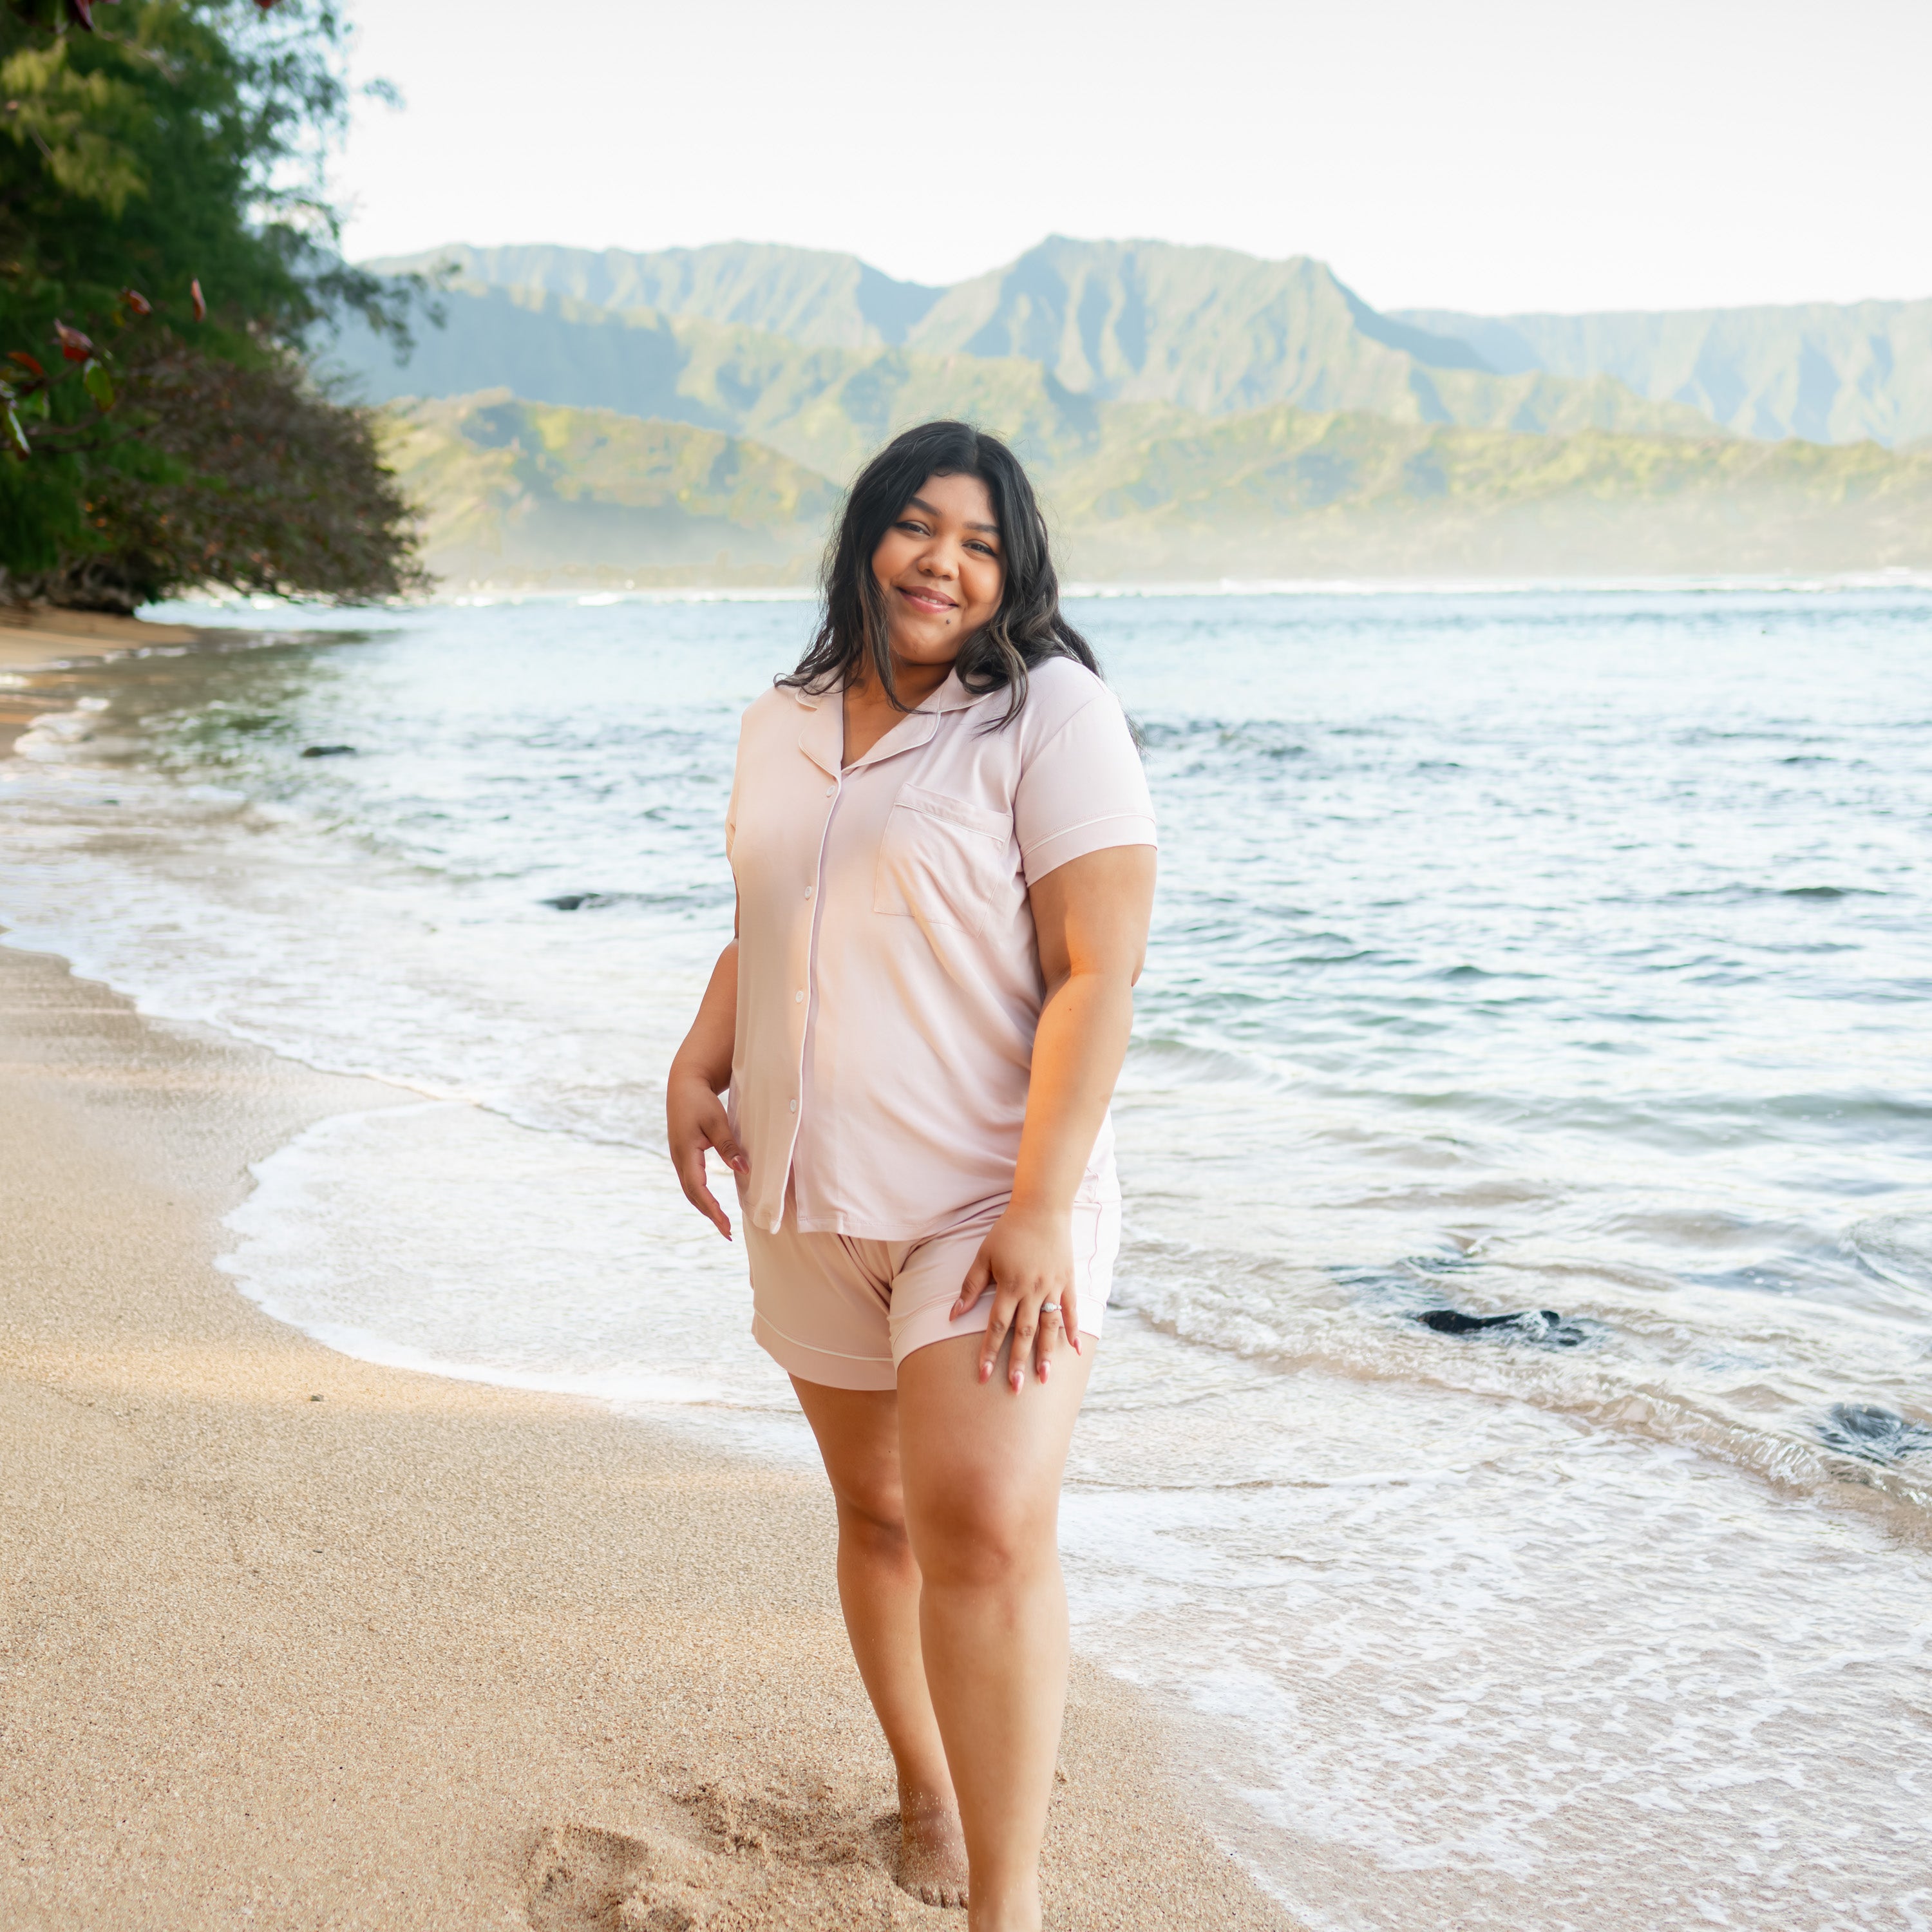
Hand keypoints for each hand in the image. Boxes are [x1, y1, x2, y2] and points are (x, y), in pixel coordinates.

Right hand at [667, 1069, 747, 1239]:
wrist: (683, 1084)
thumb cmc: (701, 1101)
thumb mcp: (717, 1122)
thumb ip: (728, 1147)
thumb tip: (744, 1170)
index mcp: (685, 1153)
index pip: (698, 1189)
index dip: (712, 1210)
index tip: (726, 1226)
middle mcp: (679, 1159)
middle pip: (692, 1194)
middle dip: (709, 1214)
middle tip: (727, 1231)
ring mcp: (679, 1157)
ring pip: (690, 1189)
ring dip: (704, 1206)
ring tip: (722, 1222)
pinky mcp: (683, 1154)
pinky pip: (691, 1181)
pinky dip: (701, 1195)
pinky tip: (712, 1202)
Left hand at [951, 1201, 1079, 1391]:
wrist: (1042, 1208)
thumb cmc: (1008, 1231)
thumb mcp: (984, 1256)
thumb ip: (971, 1286)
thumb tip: (954, 1315)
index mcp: (1010, 1285)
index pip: (997, 1326)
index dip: (989, 1352)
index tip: (983, 1375)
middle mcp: (1033, 1290)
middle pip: (1024, 1333)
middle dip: (1018, 1362)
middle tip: (1015, 1389)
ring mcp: (1053, 1287)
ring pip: (1049, 1327)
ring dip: (1045, 1354)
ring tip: (1043, 1379)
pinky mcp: (1068, 1281)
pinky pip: (1071, 1310)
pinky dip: (1072, 1331)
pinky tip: (1073, 1352)